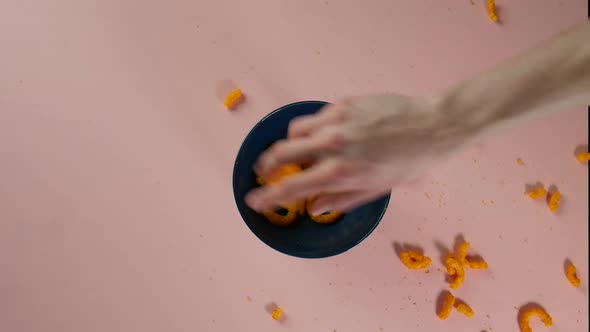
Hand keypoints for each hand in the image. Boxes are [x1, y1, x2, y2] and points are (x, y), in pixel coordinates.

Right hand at [245, 94, 476, 213]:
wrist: (433, 126)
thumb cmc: (410, 163)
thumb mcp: (377, 189)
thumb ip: (341, 199)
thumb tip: (314, 207)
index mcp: (340, 173)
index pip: (290, 187)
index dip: (267, 195)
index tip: (252, 199)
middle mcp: (332, 146)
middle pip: (281, 154)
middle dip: (266, 164)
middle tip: (262, 170)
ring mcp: (335, 121)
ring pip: (294, 132)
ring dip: (289, 144)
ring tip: (296, 151)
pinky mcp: (342, 104)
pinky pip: (315, 117)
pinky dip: (312, 128)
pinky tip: (324, 133)